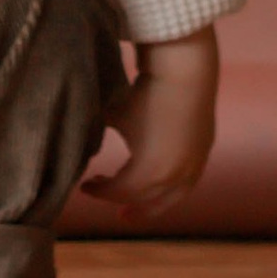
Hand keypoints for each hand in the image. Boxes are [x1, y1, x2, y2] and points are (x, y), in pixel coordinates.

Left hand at [83, 27, 217, 221]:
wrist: (187, 69)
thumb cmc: (145, 92)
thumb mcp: (114, 115)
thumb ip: (94, 134)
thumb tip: (73, 144)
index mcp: (148, 171)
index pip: (118, 192)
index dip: (99, 192)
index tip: (85, 184)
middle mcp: (174, 176)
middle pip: (143, 199)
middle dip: (123, 200)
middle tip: (110, 199)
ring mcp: (193, 165)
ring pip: (171, 198)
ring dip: (151, 204)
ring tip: (137, 207)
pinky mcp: (203, 151)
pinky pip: (187, 183)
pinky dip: (172, 189)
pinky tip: (161, 184)